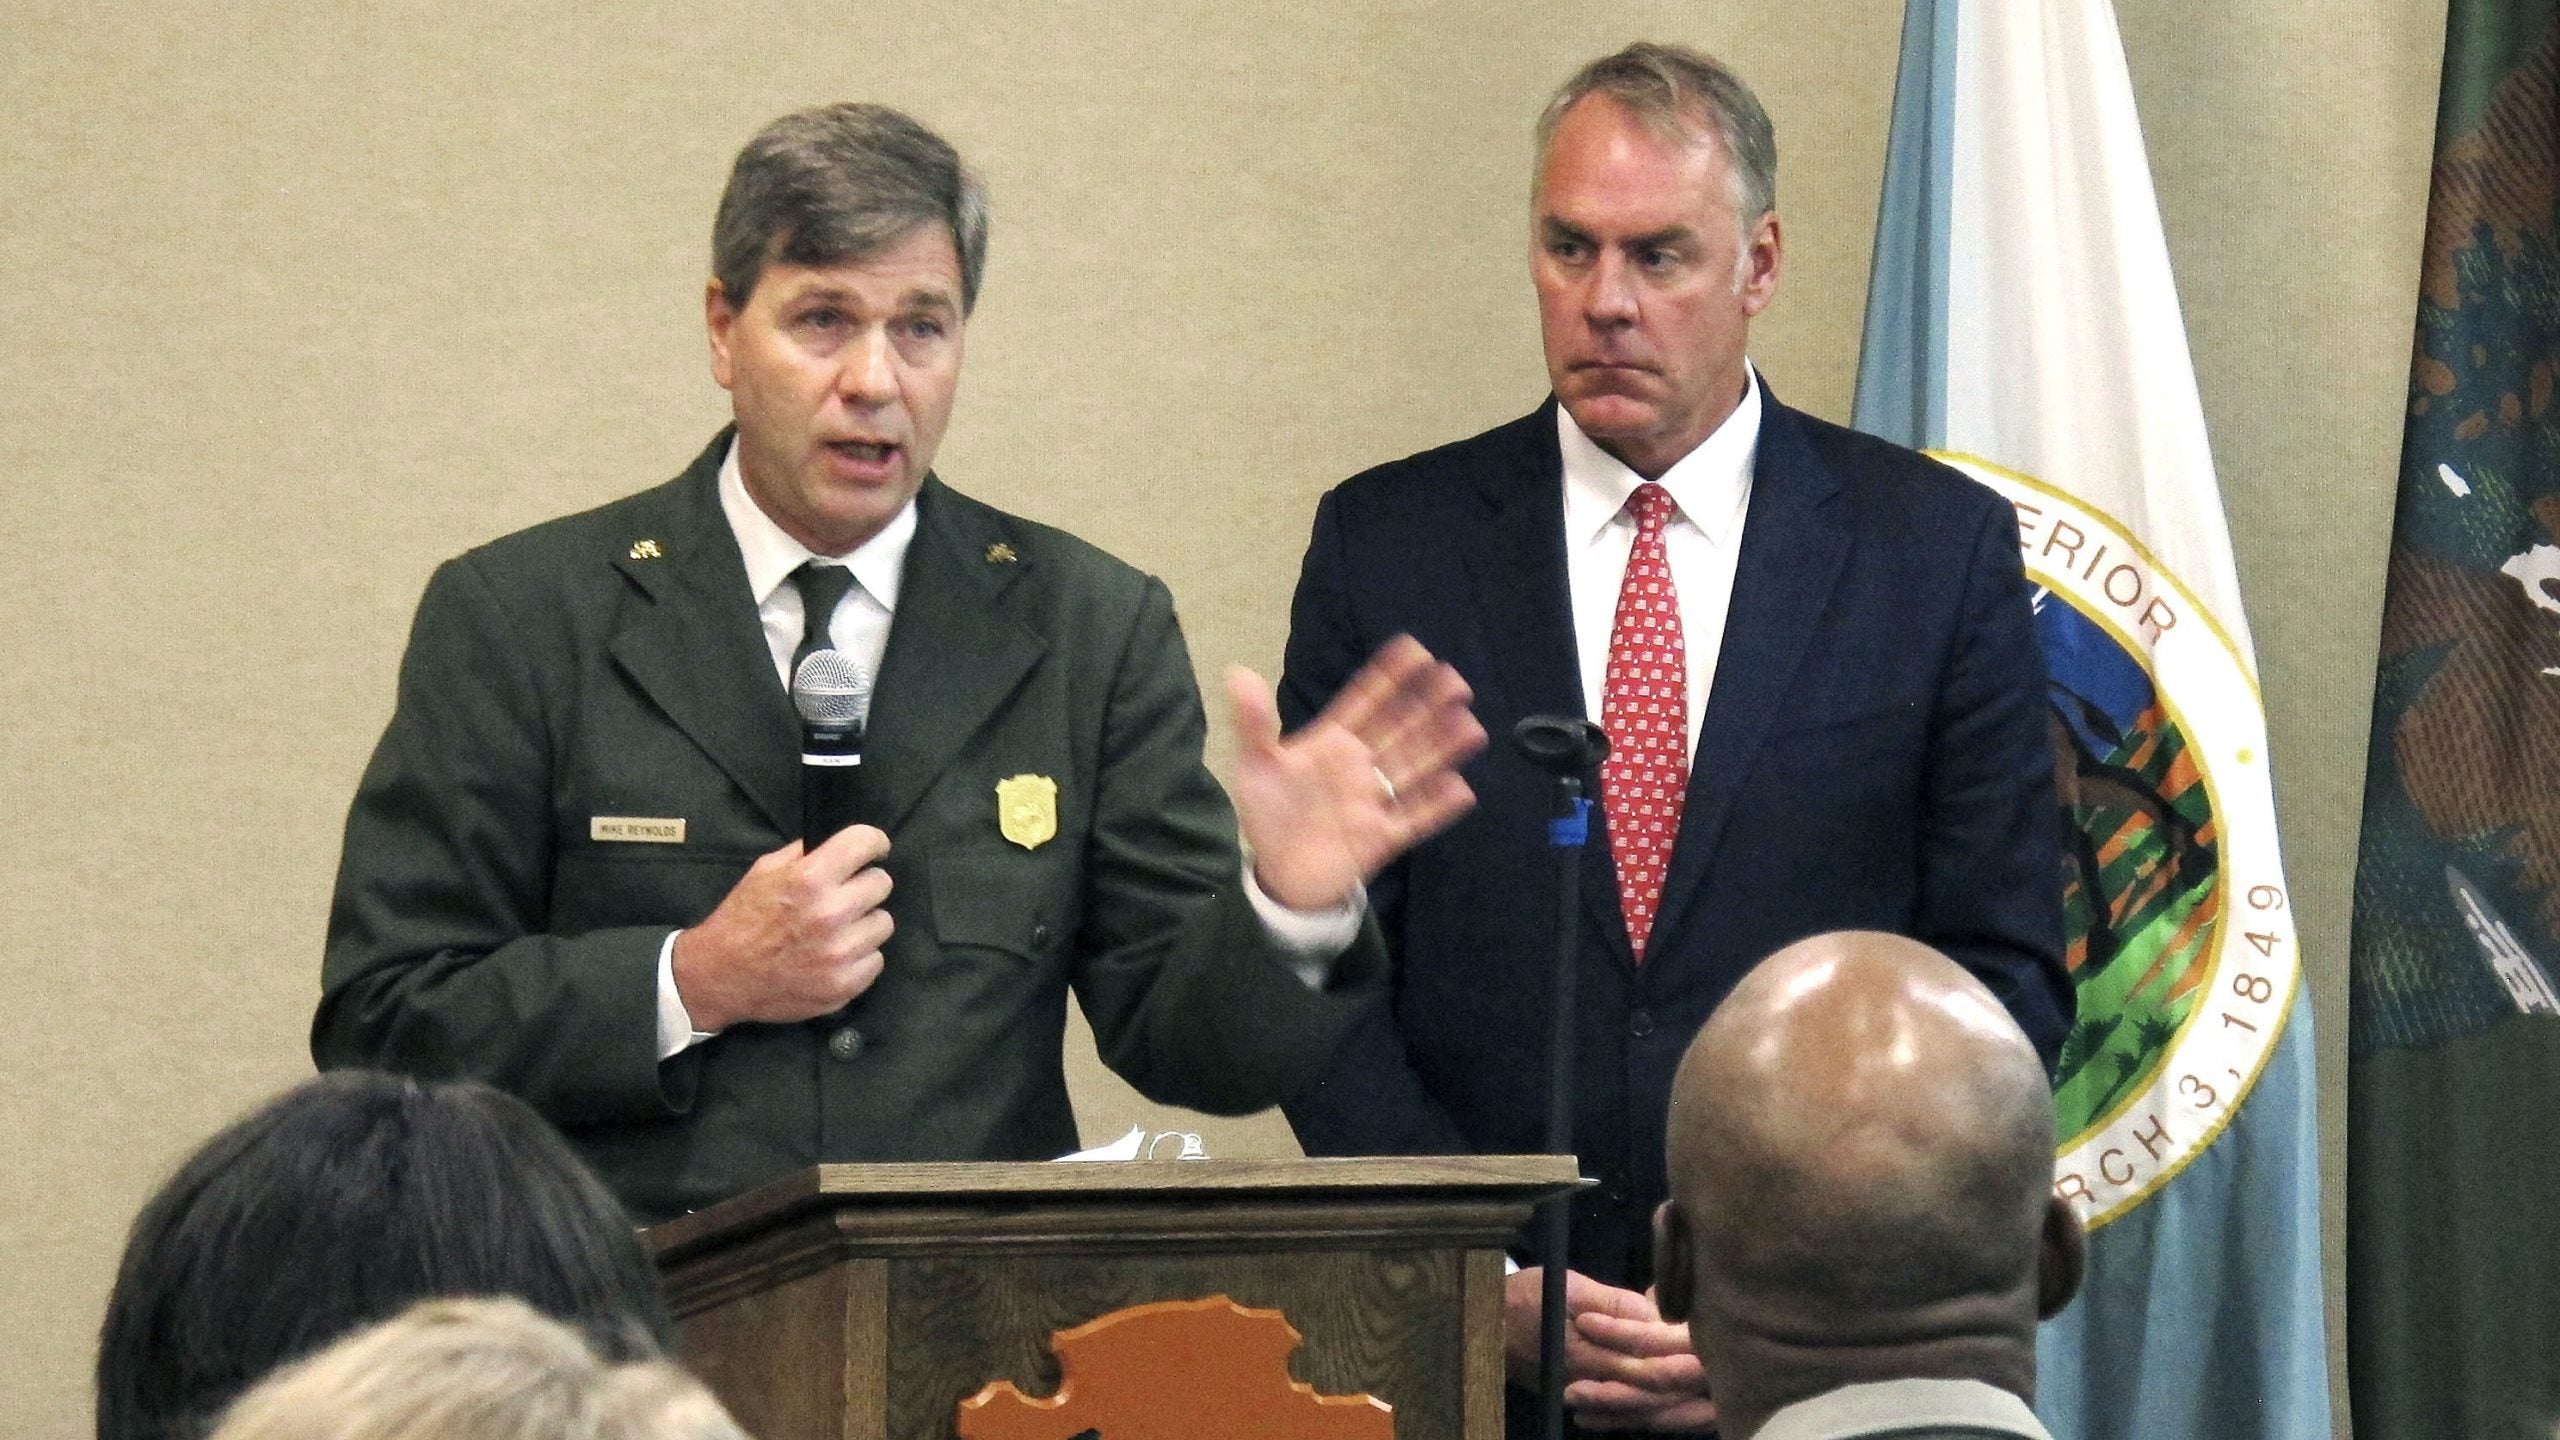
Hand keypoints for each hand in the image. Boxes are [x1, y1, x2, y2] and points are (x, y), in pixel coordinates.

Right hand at [669, 825, 894, 1031]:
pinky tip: (835, 956)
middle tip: (845, 895)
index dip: (873, 843)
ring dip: (864, 923)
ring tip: (838, 930)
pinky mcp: (844, 985)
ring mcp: (840, 953)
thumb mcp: (764, 871)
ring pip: (883, 923)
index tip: (873, 850)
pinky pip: (875, 959)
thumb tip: (842, 846)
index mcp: (809, 878)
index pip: (865, 843)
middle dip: (864, 885)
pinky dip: (859, 957)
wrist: (720, 976)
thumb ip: (805, 854)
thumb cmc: (742, 919)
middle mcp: (830, 913)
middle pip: (882, 884)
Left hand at [1226, 634, 1484, 909]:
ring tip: (1469, 725)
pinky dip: (1436, 805)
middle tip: (1455, 680)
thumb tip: (1238, 673)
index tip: (1413, 648)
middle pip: (1399, 728)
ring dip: (1440, 748)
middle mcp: (1360, 766)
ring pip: (1413, 767)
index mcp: (1332, 743)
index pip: (1364, 702)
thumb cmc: (1270, 814)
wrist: (1281, 875)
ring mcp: (1374, 800)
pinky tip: (1460, 788)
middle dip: (1426, 704)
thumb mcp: (1256, 766)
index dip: (1387, 676)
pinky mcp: (1382, 837)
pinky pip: (1413, 818)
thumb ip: (1254, 724)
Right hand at [1505, 1268, 1715, 1433]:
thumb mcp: (1569, 1288)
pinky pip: (1633, 1416)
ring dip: (1685, 1406)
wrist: (1483, 1328)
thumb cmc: (1526, 1300)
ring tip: (1720, 1395)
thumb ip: (1616, 1304)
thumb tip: (1659, 1312)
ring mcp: (1594, 1396)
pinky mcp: (1592, 1399)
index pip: (1652, 1362)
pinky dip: (1662, 1414)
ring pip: (1649, 1410)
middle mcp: (1597, 1382)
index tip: (1716, 1341)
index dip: (1686, 1354)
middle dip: (1696, 1384)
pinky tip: (1687, 1410)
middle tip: (1730, 1373)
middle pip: (1658, 1394)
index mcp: (1593, 1353)